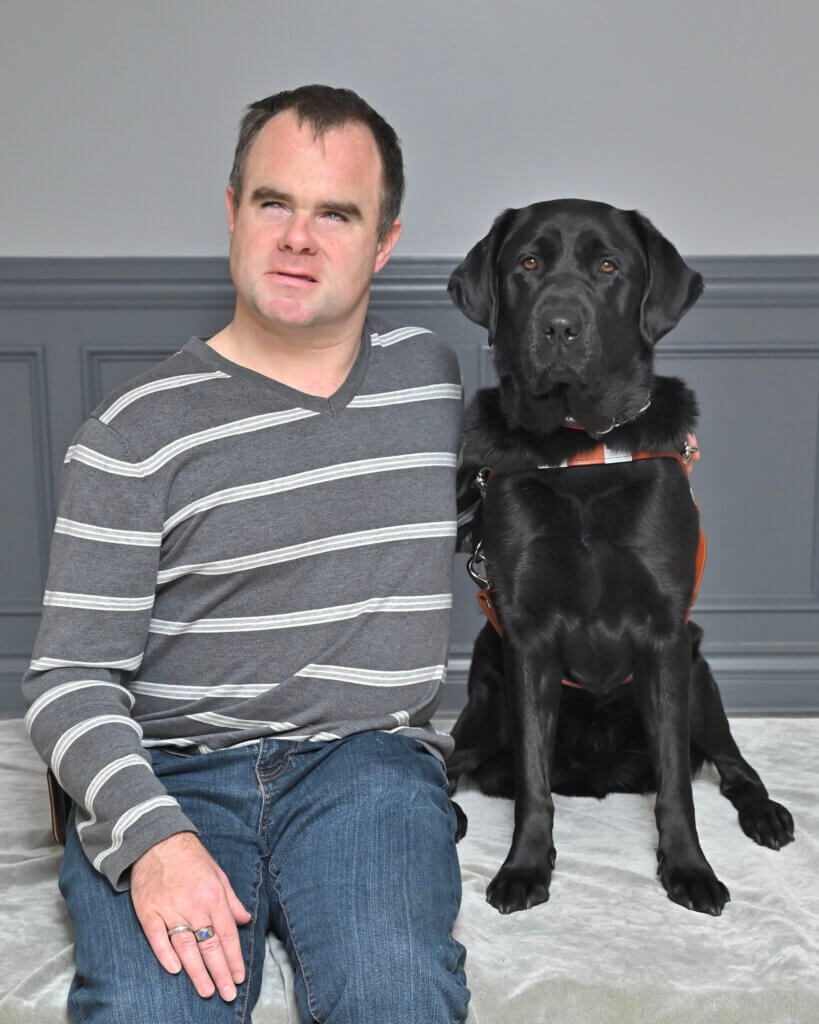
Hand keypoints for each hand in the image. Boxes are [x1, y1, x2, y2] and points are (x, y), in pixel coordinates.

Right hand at [130, 831, 251, 1000]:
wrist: (157, 840)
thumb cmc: (191, 857)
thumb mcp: (218, 873)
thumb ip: (231, 900)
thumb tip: (245, 920)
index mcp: (213, 894)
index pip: (227, 933)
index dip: (234, 957)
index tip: (239, 977)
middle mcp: (193, 904)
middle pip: (209, 944)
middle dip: (220, 971)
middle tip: (227, 994)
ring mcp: (169, 908)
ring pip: (186, 946)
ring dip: (197, 971)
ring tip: (207, 991)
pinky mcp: (148, 910)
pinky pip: (157, 937)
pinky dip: (165, 954)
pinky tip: (176, 970)